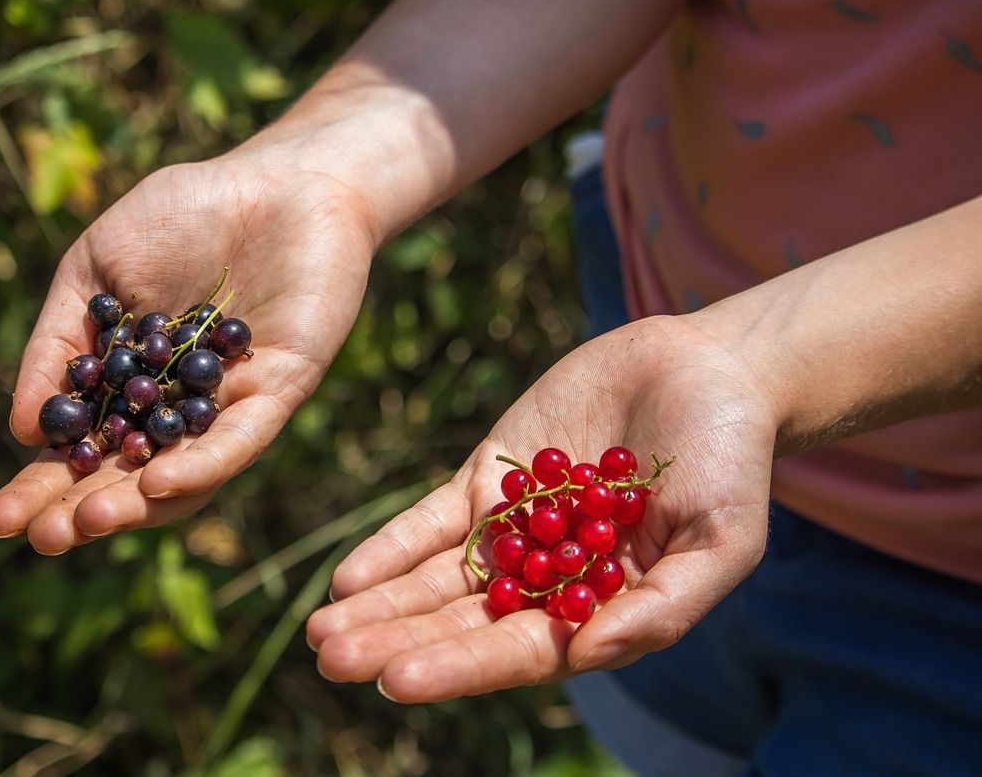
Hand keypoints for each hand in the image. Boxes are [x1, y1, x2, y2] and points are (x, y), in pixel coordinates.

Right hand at [0, 145, 375, 552]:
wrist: (278, 178)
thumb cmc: (184, 214)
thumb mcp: (96, 268)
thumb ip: (60, 340)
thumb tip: (23, 428)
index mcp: (131, 383)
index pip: (83, 449)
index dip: (40, 486)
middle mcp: (179, 408)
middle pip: (128, 475)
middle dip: (80, 510)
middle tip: (39, 538)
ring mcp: (229, 404)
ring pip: (184, 472)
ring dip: (136, 503)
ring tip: (87, 521)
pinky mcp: (280, 389)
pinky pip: (240, 439)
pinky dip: (201, 463)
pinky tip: (158, 482)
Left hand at [306, 314, 777, 701]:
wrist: (707, 372)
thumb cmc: (731, 464)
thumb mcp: (722, 540)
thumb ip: (661, 604)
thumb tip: (587, 652)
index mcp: (596, 612)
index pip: (518, 652)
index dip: (458, 667)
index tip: (395, 679)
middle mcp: (544, 583)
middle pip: (459, 623)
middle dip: (395, 643)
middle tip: (331, 659)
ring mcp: (511, 530)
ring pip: (435, 579)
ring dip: (379, 606)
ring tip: (320, 633)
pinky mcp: (490, 479)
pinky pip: (432, 521)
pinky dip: (392, 548)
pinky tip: (348, 578)